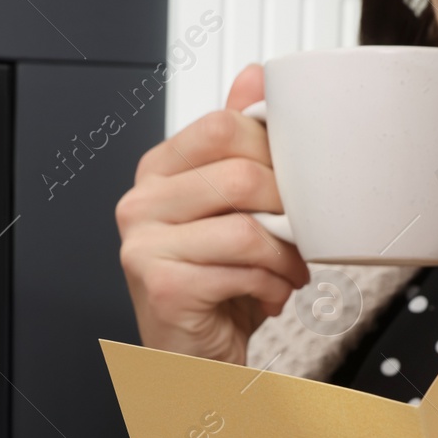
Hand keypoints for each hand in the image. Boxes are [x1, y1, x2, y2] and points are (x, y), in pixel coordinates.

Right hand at [117, 63, 311, 364]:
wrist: (194, 361)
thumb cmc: (214, 288)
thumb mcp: (229, 209)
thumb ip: (237, 145)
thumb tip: (255, 77)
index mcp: (156, 174)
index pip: (220, 127)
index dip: (271, 152)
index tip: (288, 185)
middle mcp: (140, 206)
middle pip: (238, 175)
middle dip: (286, 209)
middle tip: (297, 235)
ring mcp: (144, 247)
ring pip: (247, 228)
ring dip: (286, 257)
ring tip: (288, 272)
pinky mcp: (163, 287)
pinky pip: (243, 272)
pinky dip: (272, 288)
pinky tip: (269, 297)